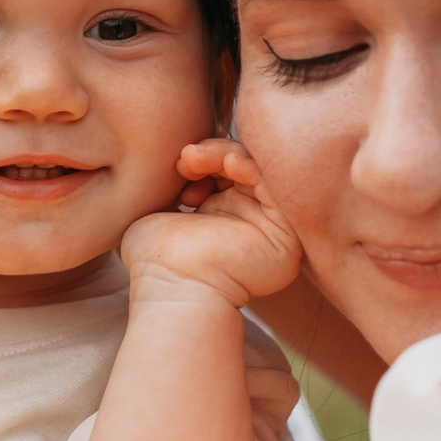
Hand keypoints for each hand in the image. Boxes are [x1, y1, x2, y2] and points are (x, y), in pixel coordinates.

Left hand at [120, 138, 302, 308]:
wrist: (172, 287)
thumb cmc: (156, 261)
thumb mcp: (158, 213)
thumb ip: (176, 188)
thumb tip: (185, 160)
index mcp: (222, 218)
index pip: (226, 170)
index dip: (204, 158)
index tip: (178, 166)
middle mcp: (248, 222)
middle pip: (245, 167)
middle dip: (214, 153)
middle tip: (185, 159)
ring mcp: (268, 229)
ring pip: (260, 171)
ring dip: (226, 155)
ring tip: (195, 159)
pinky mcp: (284, 235)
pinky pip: (278, 187)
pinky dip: (252, 166)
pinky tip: (226, 163)